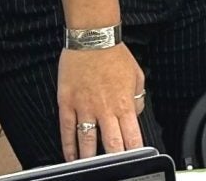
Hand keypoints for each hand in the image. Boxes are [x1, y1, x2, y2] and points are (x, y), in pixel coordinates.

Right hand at [57, 44, 145, 159]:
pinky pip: (67, 129)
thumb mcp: (137, 76)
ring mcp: (85, 108)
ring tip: (91, 166)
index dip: (134, 151)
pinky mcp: (68, 103)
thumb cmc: (115, 55)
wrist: (93, 38)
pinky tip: (70, 156)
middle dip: (114, 158)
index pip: (132, 136)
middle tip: (114, 167)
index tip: (135, 159)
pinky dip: (68, 146)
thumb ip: (137, 98)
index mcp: (124, 103)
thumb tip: (136, 114)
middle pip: (111, 143)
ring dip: (89, 157)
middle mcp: (105, 109)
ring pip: (87, 141)